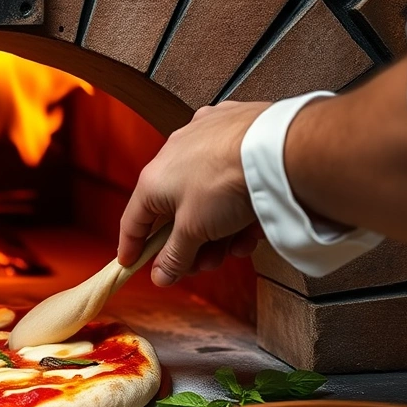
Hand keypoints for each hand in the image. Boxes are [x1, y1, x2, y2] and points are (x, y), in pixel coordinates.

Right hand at [118, 101, 268, 285]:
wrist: (274, 146)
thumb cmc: (223, 182)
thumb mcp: (194, 230)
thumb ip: (175, 256)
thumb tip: (161, 275)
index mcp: (154, 179)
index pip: (133, 221)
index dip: (132, 247)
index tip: (132, 265)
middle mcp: (174, 156)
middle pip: (176, 213)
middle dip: (192, 245)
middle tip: (205, 264)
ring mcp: (205, 141)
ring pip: (206, 197)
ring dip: (219, 230)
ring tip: (237, 246)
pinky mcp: (235, 132)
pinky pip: (229, 176)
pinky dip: (238, 202)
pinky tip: (252, 220)